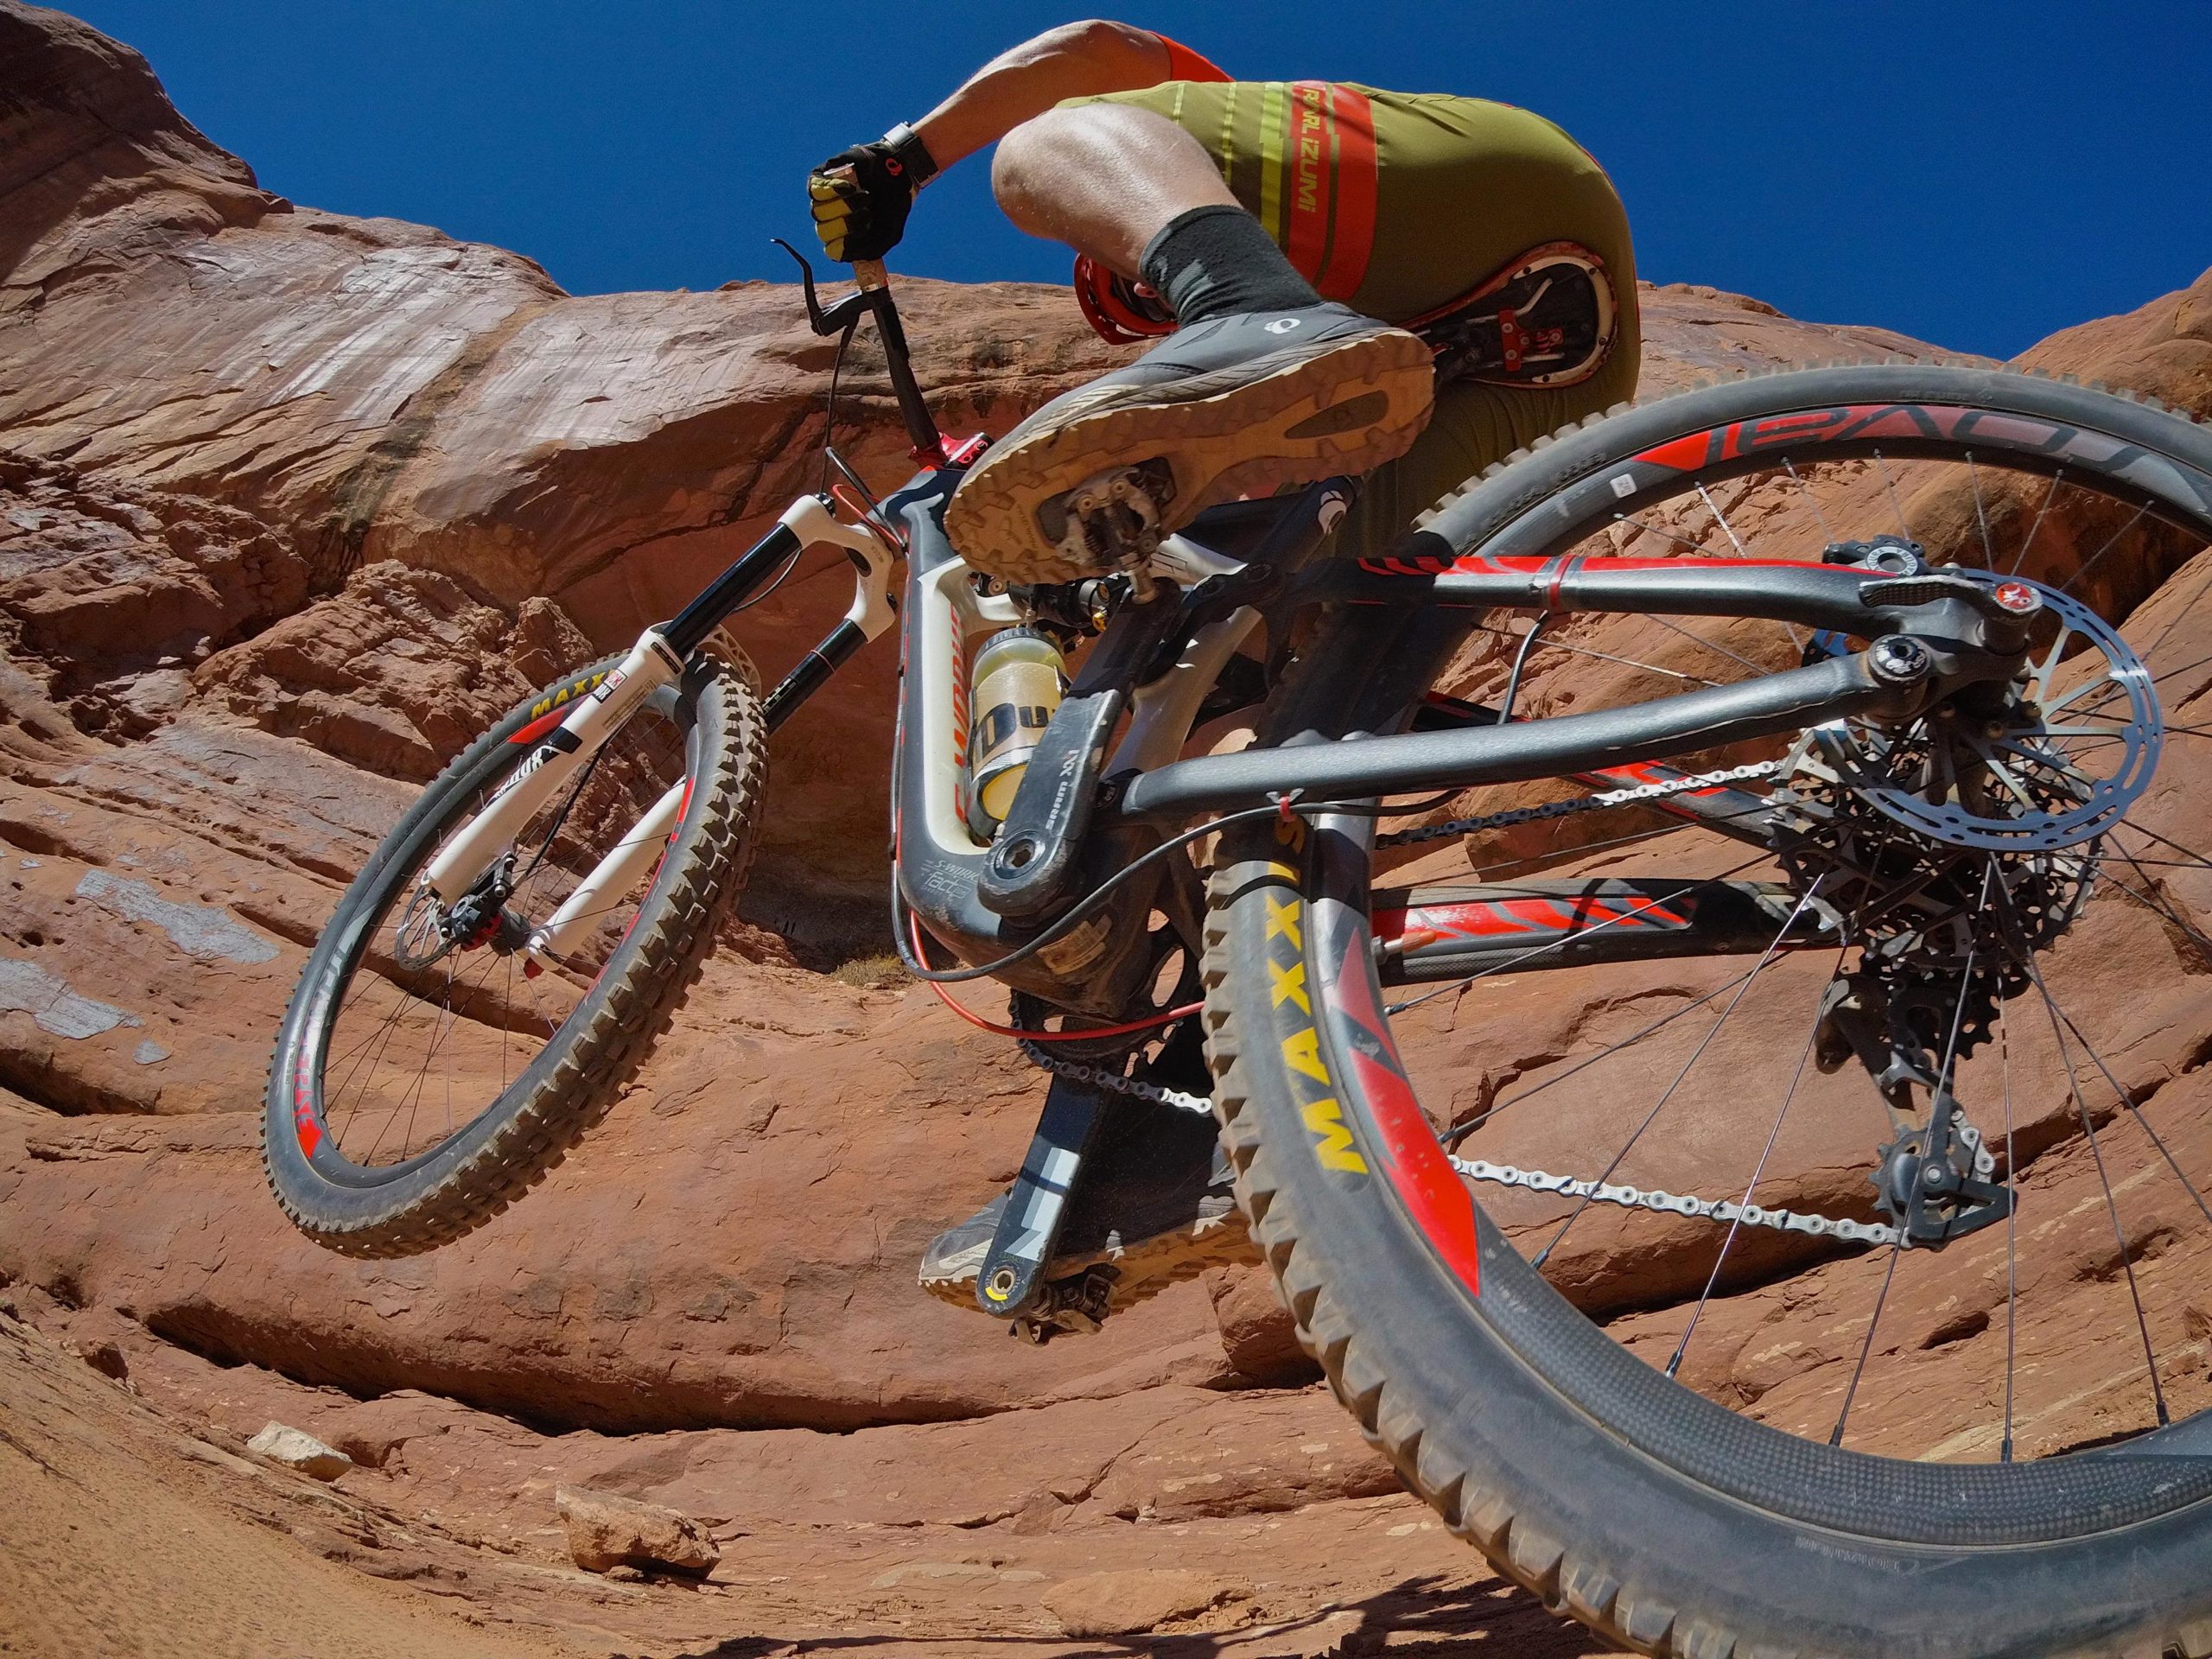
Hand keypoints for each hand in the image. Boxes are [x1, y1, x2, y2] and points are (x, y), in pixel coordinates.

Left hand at [807, 139, 917, 263]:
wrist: (899, 172)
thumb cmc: (892, 204)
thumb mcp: (889, 234)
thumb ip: (871, 250)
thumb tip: (848, 258)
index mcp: (846, 237)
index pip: (832, 249)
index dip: (844, 245)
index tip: (863, 233)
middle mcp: (832, 219)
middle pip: (823, 232)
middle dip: (847, 224)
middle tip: (868, 213)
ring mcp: (825, 199)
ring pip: (818, 212)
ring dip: (844, 206)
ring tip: (865, 197)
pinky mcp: (821, 178)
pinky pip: (814, 190)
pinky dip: (833, 190)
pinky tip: (850, 187)